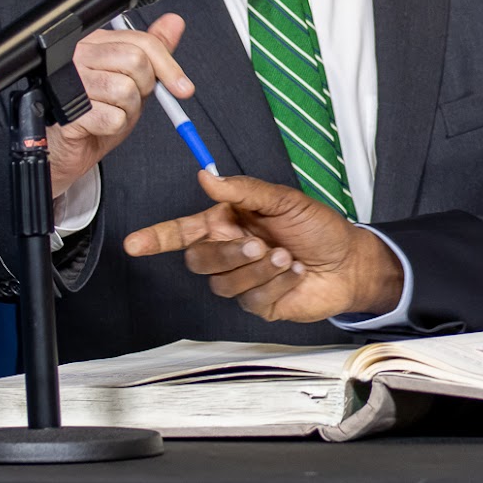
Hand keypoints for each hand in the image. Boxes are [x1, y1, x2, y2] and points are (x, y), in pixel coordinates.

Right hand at [46, 13, 188, 196]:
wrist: (67, 145)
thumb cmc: (96, 109)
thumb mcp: (131, 77)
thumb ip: (152, 52)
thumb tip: (174, 23)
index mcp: (94, 42)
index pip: (140, 41)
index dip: (168, 65)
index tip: (182, 86)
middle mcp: (79, 56)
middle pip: (135, 61)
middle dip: (145, 86)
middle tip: (131, 98)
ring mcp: (70, 82)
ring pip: (126, 90)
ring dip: (129, 109)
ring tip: (111, 110)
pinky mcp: (69, 111)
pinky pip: (114, 117)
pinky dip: (115, 126)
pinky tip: (100, 123)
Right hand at [122, 173, 404, 321]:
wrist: (349, 261)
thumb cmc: (318, 227)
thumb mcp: (284, 200)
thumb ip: (244, 191)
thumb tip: (207, 177)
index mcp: (228, 223)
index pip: (183, 232)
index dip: (157, 238)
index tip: (134, 244)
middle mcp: (229, 252)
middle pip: (199, 260)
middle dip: (228, 252)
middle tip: (259, 242)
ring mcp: (242, 281)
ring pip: (224, 282)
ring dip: (258, 268)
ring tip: (287, 256)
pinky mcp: (258, 304)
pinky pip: (251, 299)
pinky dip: (277, 283)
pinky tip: (296, 273)